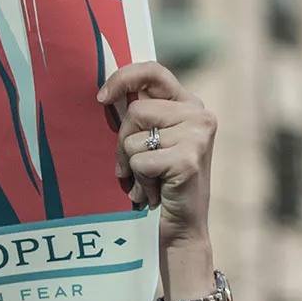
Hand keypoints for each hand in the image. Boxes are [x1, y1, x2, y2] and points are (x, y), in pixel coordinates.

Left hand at [97, 61, 216, 252]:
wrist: (183, 228)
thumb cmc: (162, 185)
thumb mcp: (154, 142)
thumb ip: (142, 118)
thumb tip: (104, 95)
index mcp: (190, 105)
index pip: (153, 72)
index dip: (123, 78)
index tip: (101, 98)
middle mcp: (200, 115)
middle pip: (136, 112)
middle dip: (124, 143)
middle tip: (135, 168)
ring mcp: (198, 135)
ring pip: (134, 139)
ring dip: (132, 166)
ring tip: (150, 182)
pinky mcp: (189, 158)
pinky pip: (140, 162)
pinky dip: (140, 182)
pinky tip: (155, 194)